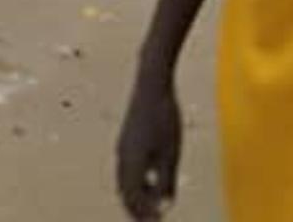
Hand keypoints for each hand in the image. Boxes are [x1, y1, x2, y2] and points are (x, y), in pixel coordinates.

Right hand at [116, 74, 181, 217]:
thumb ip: (167, 182)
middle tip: (152, 219)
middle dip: (137, 208)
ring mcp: (123, 145)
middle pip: (125, 192)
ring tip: (153, 203)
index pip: (133, 199)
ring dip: (137, 195)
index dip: (144, 214)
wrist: (152, 83)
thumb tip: (165, 206)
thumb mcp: (170, 154)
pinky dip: (136, 180)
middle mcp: (122, 156)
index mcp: (130, 163)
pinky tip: (152, 178)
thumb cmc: (164, 118)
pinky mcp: (127, 137)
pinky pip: (127, 167)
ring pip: (125, 180)